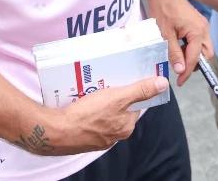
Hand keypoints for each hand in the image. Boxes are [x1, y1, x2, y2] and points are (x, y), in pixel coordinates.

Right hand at [19, 76, 168, 154]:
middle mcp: (114, 136)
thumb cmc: (88, 115)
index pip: (135, 106)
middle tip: (104, 81)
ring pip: (102, 114)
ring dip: (98, 102)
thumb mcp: (118, 97)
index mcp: (125, 127)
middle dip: (112, 95)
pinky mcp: (81, 137)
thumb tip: (163, 83)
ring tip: (90, 87)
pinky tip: (78, 101)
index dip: (131, 91)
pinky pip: (88, 119)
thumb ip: (140, 90)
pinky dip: (86, 110)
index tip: (123, 79)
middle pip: (118, 110)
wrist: (55, 131)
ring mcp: (97, 138)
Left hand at [143, 0, 208, 85]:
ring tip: (177, 57)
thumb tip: (180, 70)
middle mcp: (204, 29)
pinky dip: (192, 48)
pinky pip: (200, 41)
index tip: (180, 82)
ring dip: (193, 56)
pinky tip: (179, 47)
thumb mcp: (165, 34)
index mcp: (198, 32)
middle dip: (194, 64)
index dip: (187, 72)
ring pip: (204, 48)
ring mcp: (203, 25)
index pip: (195, 58)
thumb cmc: (162, 10)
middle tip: (179, 69)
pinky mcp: (198, 24)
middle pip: (206, 55)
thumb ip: (174, 53)